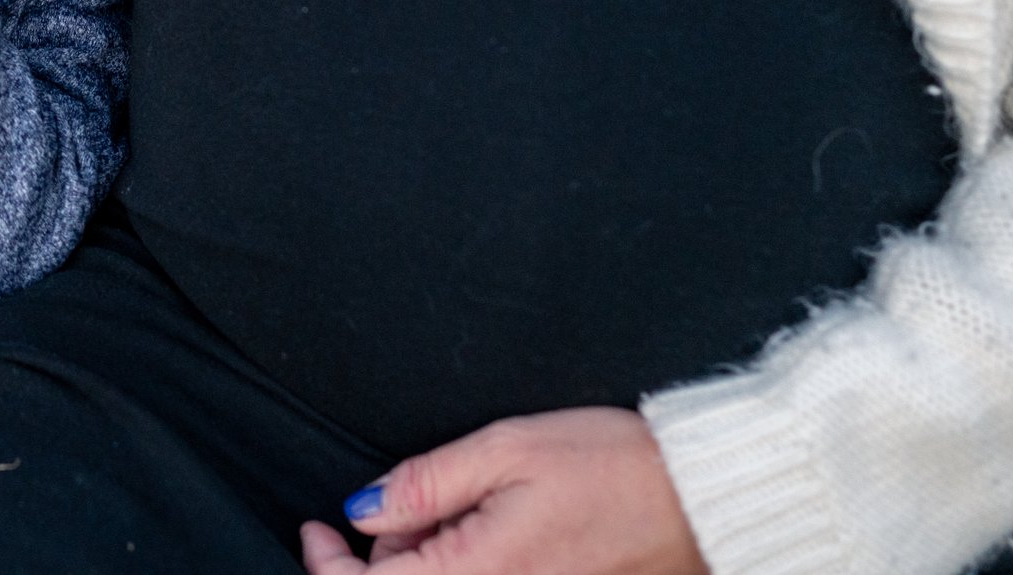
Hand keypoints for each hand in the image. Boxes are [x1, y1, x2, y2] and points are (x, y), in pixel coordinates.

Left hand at [300, 409, 706, 574]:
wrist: (699, 499)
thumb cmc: (612, 465)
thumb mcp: (507, 449)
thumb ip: (426, 483)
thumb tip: (362, 510)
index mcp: (481, 574)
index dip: (327, 565)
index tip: (314, 526)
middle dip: (377, 559)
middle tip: (397, 504)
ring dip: (418, 564)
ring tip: (448, 509)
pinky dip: (455, 567)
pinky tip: (477, 532)